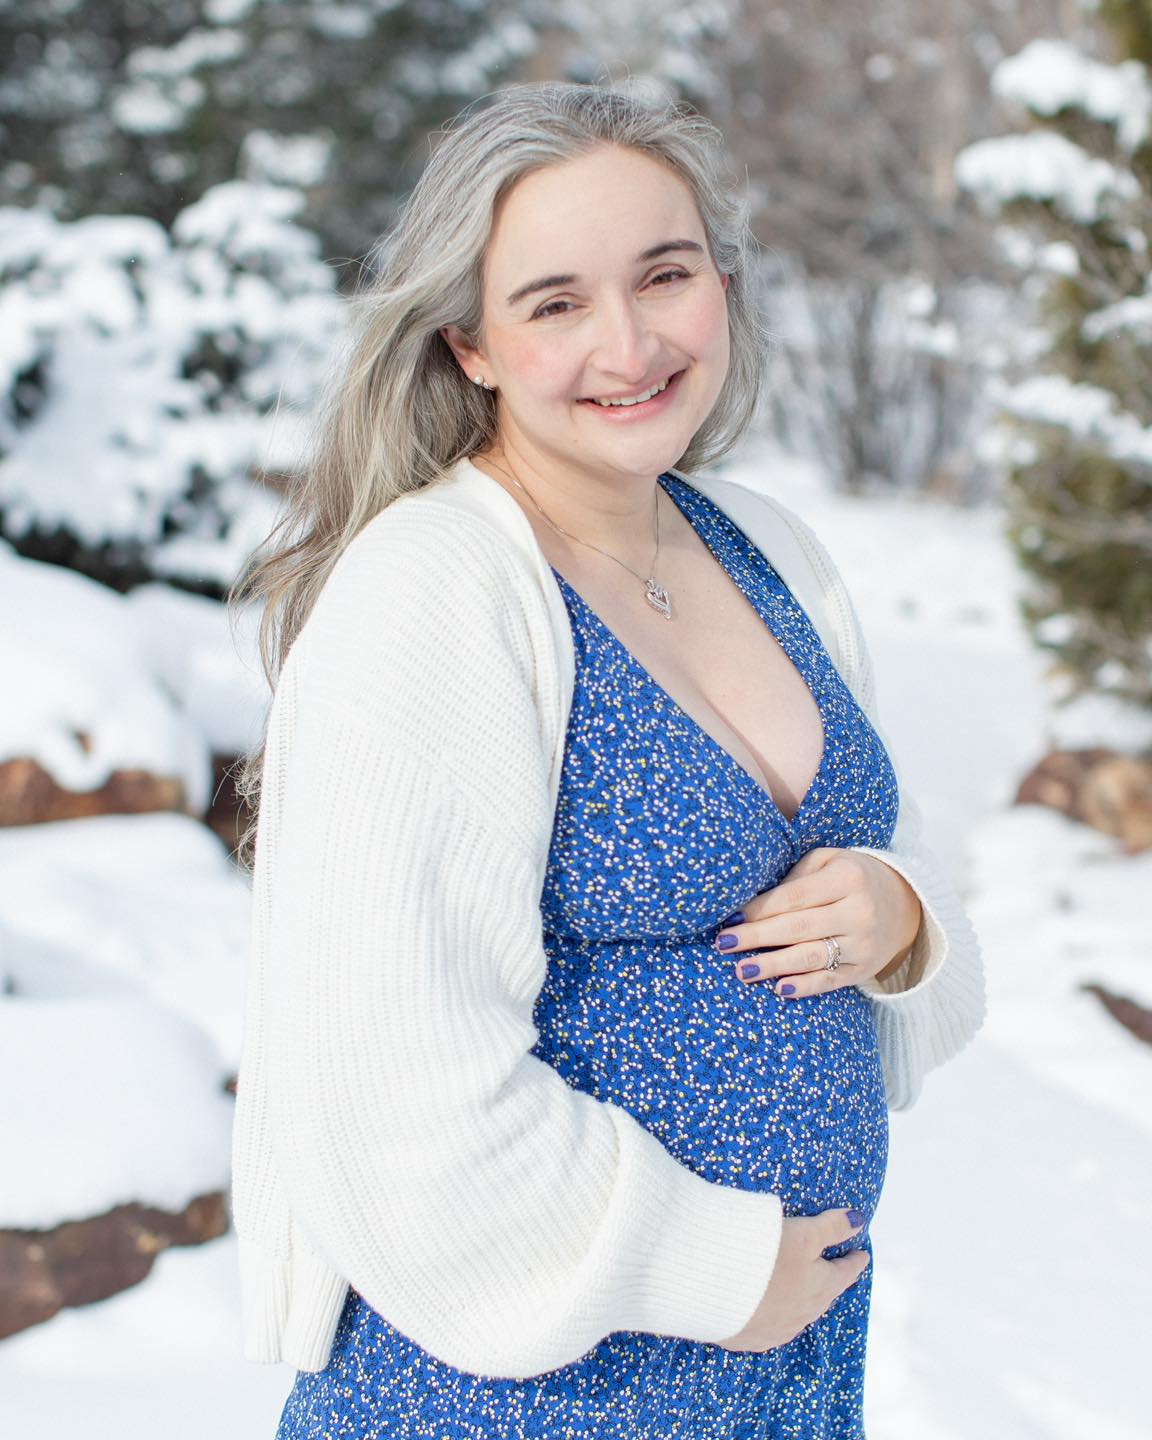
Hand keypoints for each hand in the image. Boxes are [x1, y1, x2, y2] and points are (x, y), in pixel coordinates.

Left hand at [713, 847, 922, 996]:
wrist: (905, 904)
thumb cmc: (851, 877)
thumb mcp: (828, 861)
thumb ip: (795, 877)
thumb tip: (751, 904)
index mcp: (847, 878)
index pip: (794, 897)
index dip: (760, 909)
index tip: (731, 917)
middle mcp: (858, 912)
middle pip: (798, 927)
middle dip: (756, 937)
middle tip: (723, 943)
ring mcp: (863, 945)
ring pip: (811, 957)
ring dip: (772, 965)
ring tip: (742, 970)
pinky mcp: (863, 970)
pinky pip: (829, 981)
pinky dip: (804, 987)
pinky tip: (779, 988)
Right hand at [717, 1208, 870, 1351]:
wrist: (708, 1284)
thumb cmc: (761, 1254)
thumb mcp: (802, 1233)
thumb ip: (831, 1227)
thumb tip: (859, 1219)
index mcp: (819, 1287)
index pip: (844, 1272)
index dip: (854, 1260)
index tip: (862, 1254)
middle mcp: (802, 1314)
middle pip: (824, 1295)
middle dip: (831, 1282)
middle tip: (836, 1271)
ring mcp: (775, 1329)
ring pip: (799, 1314)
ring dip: (805, 1302)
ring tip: (806, 1291)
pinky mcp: (749, 1337)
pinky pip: (772, 1328)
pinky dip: (778, 1316)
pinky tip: (772, 1313)